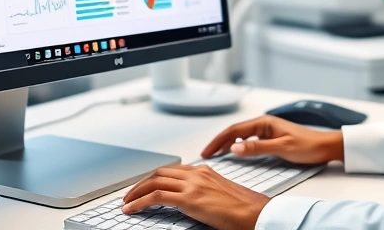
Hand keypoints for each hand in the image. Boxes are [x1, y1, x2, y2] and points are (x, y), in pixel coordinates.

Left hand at [122, 164, 268, 229]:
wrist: (256, 213)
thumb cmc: (245, 208)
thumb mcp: (222, 194)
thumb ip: (206, 192)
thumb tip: (194, 202)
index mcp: (205, 171)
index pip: (173, 170)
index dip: (155, 178)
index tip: (145, 187)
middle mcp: (197, 174)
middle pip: (160, 173)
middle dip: (141, 183)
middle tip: (130, 194)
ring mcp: (192, 185)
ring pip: (154, 182)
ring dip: (136, 192)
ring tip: (126, 203)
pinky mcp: (189, 199)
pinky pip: (156, 197)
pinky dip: (139, 202)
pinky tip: (131, 209)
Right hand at [201, 115, 344, 163]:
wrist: (326, 146)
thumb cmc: (308, 145)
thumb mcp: (281, 148)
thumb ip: (257, 147)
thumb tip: (235, 147)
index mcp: (265, 122)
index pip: (234, 130)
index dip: (218, 141)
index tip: (208, 151)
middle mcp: (264, 124)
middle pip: (235, 131)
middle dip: (219, 141)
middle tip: (207, 153)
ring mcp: (268, 130)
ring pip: (241, 135)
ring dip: (227, 143)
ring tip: (216, 153)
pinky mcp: (271, 137)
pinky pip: (249, 139)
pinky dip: (238, 145)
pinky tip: (235, 152)